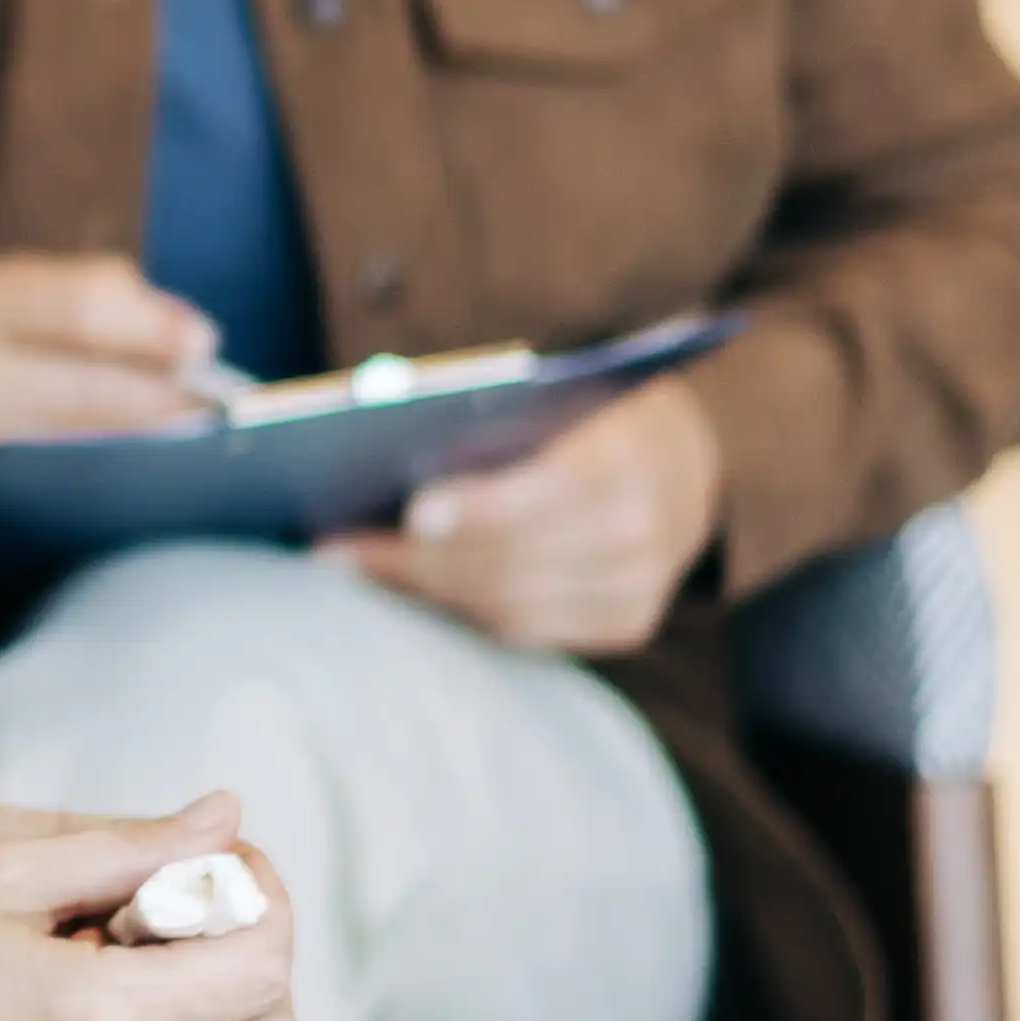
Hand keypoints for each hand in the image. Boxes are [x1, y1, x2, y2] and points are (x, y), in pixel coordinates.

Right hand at [0, 258, 220, 542]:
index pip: (81, 304)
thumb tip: (175, 330)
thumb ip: (55, 303)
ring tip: (184, 439)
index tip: (203, 341)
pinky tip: (126, 482)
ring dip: (141, 443)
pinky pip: (41, 498)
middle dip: (168, 395)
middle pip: (91, 384)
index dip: (154, 325)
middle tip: (218, 403)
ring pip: (76, 447)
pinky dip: (93, 485)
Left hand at [320, 373, 722, 654]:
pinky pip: (523, 629)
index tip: (414, 512)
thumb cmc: (589, 413)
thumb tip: (381, 427)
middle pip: (511, 557)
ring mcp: (639, 585)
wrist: (686, 459)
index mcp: (626, 457)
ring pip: (506, 601)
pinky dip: (460, 607)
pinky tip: (408, 584)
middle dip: (414, 556)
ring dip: (420, 586)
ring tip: (352, 567)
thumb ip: (493, 412)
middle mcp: (644, 530)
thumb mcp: (559, 391)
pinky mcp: (626, 622)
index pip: (547, 491)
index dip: (480, 507)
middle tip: (333, 550)